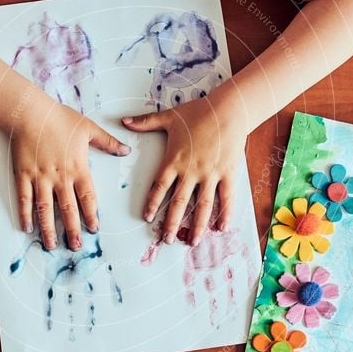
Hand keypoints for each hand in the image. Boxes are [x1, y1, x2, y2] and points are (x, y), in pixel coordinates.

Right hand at [12, 97, 129, 250]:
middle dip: (73, 230)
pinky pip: (25, 199)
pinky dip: (25, 214)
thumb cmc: (59, 118)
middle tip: (76, 246)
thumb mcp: (89, 128)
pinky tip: (27, 227)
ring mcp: (41, 178)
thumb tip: (126, 149)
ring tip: (51, 245)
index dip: (91, 215)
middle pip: (68, 209)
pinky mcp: (24, 175)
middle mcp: (60, 177)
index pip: (87, 198)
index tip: (94, 229)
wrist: (31, 112)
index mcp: (78, 168)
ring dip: (49, 229)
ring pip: (46, 209)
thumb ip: (108, 142)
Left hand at [122, 94, 246, 246]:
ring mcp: (210, 174)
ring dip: (196, 225)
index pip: (159, 186)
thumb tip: (124, 121)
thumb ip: (146, 122)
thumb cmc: (198, 112)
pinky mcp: (227, 174)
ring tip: (191, 242)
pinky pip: (226, 198)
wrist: (228, 110)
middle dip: (171, 223)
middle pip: (179, 202)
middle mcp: (191, 171)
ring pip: (202, 206)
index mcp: (175, 160)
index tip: (147, 218)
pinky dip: (225, 214)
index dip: (152, 203)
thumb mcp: (169, 117)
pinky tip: (221, 228)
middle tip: (166, 240)